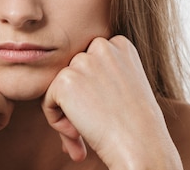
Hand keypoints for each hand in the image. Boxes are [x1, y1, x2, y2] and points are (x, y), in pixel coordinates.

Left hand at [42, 36, 181, 169]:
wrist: (141, 145)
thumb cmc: (139, 125)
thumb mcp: (127, 85)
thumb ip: (102, 74)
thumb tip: (74, 80)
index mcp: (120, 45)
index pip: (90, 61)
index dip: (91, 88)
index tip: (104, 108)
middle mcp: (101, 46)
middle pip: (73, 71)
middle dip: (77, 98)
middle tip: (92, 123)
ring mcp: (83, 61)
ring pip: (59, 86)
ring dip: (66, 110)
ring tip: (83, 131)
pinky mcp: (65, 79)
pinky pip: (48, 101)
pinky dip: (56, 121)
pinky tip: (76, 134)